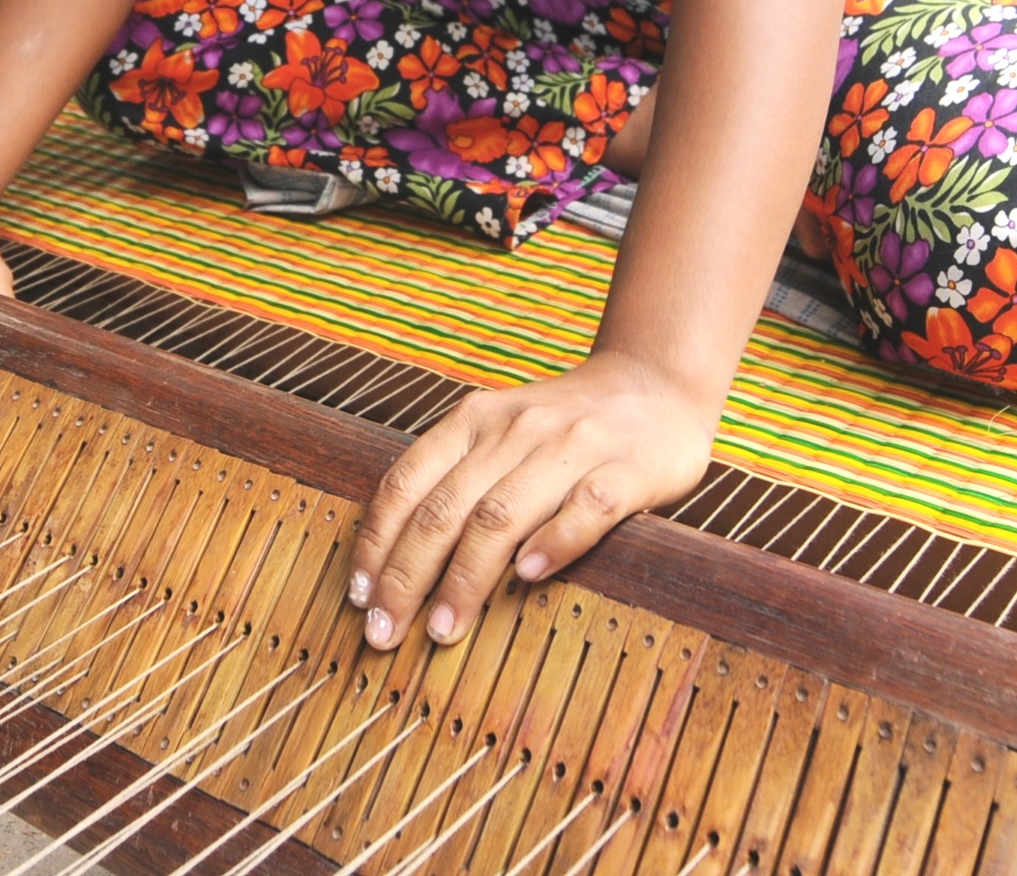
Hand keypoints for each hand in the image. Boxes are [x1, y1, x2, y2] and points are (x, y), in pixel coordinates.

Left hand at [349, 350, 715, 649]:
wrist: (656, 383)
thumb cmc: (565, 426)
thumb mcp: (500, 432)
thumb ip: (458, 477)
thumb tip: (394, 556)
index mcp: (474, 420)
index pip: (406, 483)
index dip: (377, 543)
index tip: (360, 597)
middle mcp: (515, 429)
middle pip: (445, 509)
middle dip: (407, 576)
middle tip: (385, 632)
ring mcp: (572, 446)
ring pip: (502, 514)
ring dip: (466, 577)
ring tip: (444, 629)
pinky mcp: (627, 469)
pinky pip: (585, 507)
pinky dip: (554, 540)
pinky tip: (529, 576)